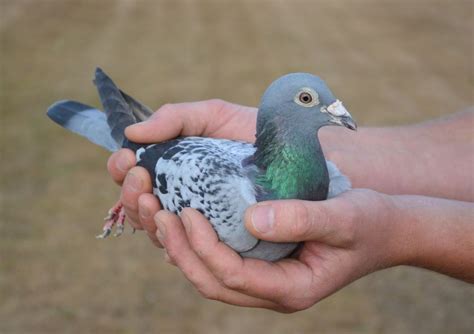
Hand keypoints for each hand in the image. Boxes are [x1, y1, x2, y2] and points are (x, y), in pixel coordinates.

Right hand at [106, 99, 256, 244]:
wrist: (297, 148)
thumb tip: (131, 133)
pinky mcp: (223, 244)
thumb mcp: (214, 117)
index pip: (136, 179)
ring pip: (160, 234)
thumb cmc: (253, 132)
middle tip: (140, 178)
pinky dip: (178, 243)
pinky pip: (192, 253)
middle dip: (132, 196)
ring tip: (154, 201)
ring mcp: (202, 225)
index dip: (122, 171)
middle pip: (141, 210)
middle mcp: (183, 201)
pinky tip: (180, 227)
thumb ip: (175, 119)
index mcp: (175, 173)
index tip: (126, 160)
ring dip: (148, 220)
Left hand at [154, 189, 473, 311]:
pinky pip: (218, 257)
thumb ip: (304, 219)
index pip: (232, 277)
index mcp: (290, 288)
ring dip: (179, 245)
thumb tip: (252, 219)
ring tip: (158, 211)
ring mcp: (264, 277)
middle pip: (210, 281)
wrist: (387, 227)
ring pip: (208, 273)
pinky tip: (182, 212)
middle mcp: (271, 289)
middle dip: (179, 249)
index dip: (203, 248)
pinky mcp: (260, 260)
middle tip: (159, 212)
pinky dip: (194, 239)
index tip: (186, 211)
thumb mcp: (344, 217)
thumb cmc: (369, 223)